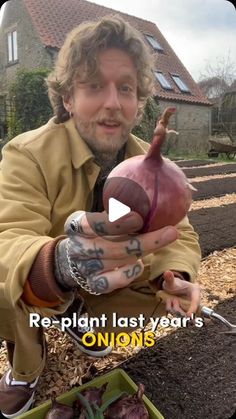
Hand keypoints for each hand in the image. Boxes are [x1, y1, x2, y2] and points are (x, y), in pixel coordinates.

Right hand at [56, 210, 178, 293]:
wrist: (74, 259)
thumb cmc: (94, 231)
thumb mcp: (97, 216)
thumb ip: (116, 210)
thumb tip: (149, 201)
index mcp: (76, 226)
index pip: (92, 224)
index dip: (115, 222)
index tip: (138, 218)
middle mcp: (77, 248)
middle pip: (111, 247)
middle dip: (144, 240)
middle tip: (170, 232)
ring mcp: (84, 268)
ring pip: (116, 262)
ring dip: (142, 252)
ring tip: (162, 240)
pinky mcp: (94, 285)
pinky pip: (114, 281)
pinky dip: (129, 273)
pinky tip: (139, 265)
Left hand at [162, 270, 200, 315]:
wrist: (172, 288)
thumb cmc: (174, 284)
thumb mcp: (171, 281)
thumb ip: (169, 278)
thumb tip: (167, 272)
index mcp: (195, 290)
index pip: (196, 301)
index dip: (193, 309)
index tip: (188, 315)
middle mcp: (195, 300)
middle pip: (189, 310)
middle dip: (179, 308)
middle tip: (173, 300)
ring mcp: (191, 307)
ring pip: (182, 314)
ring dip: (174, 309)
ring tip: (171, 299)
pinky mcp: (185, 311)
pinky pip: (177, 315)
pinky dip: (172, 309)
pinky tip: (170, 302)